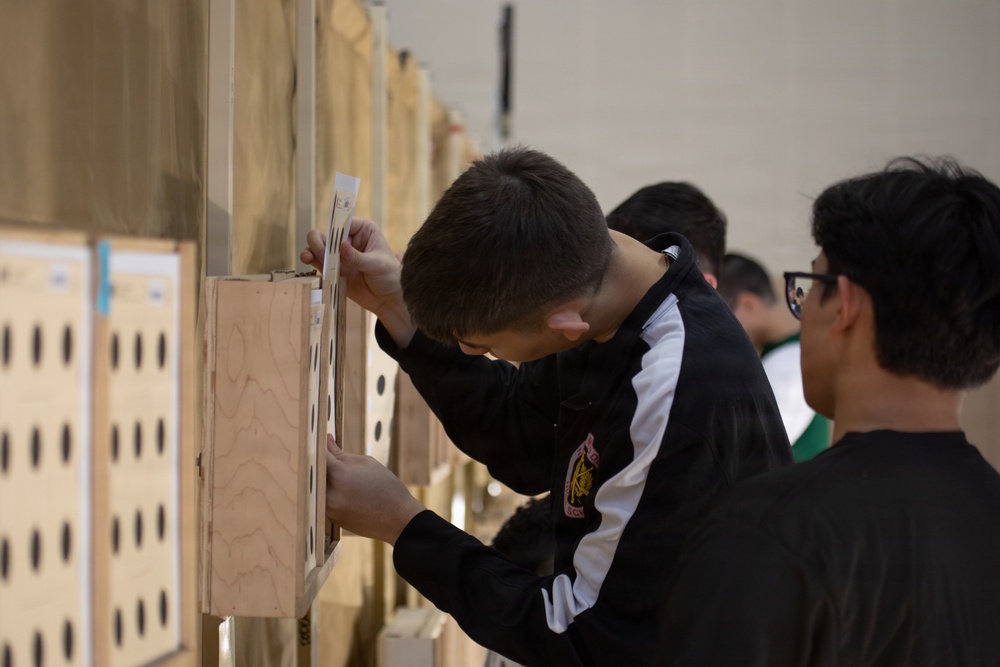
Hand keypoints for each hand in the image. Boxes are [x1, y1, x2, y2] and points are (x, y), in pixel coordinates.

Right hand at [300, 219, 415, 346]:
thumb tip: (341, 247)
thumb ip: (358, 257)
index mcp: (363, 229)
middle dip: (320, 242)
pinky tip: (309, 262)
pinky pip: (318, 262)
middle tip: (322, 254)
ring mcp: (339, 254)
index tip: (333, 243)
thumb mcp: (377, 265)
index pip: (343, 223)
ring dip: (312, 250)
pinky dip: (312, 262)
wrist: (388, 300)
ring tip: (309, 258)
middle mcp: (349, 238)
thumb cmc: (390, 277)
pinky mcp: (333, 268)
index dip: (334, 230)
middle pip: (326, 234)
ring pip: (318, 246)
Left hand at [325, 435, 424, 545]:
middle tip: (326, 454)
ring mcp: (329, 509)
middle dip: (318, 462)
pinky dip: (329, 492)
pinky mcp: (332, 519)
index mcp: (339, 476)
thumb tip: (327, 441)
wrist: (398, 519)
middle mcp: (330, 494)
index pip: (318, 455)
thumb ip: (341, 454)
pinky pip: (323, 500)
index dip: (318, 445)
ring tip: (338, 474)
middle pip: (313, 473)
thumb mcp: (367, 464)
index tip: (319, 438)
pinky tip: (344, 490)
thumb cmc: (386, 487)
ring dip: (323, 478)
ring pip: (317, 488)